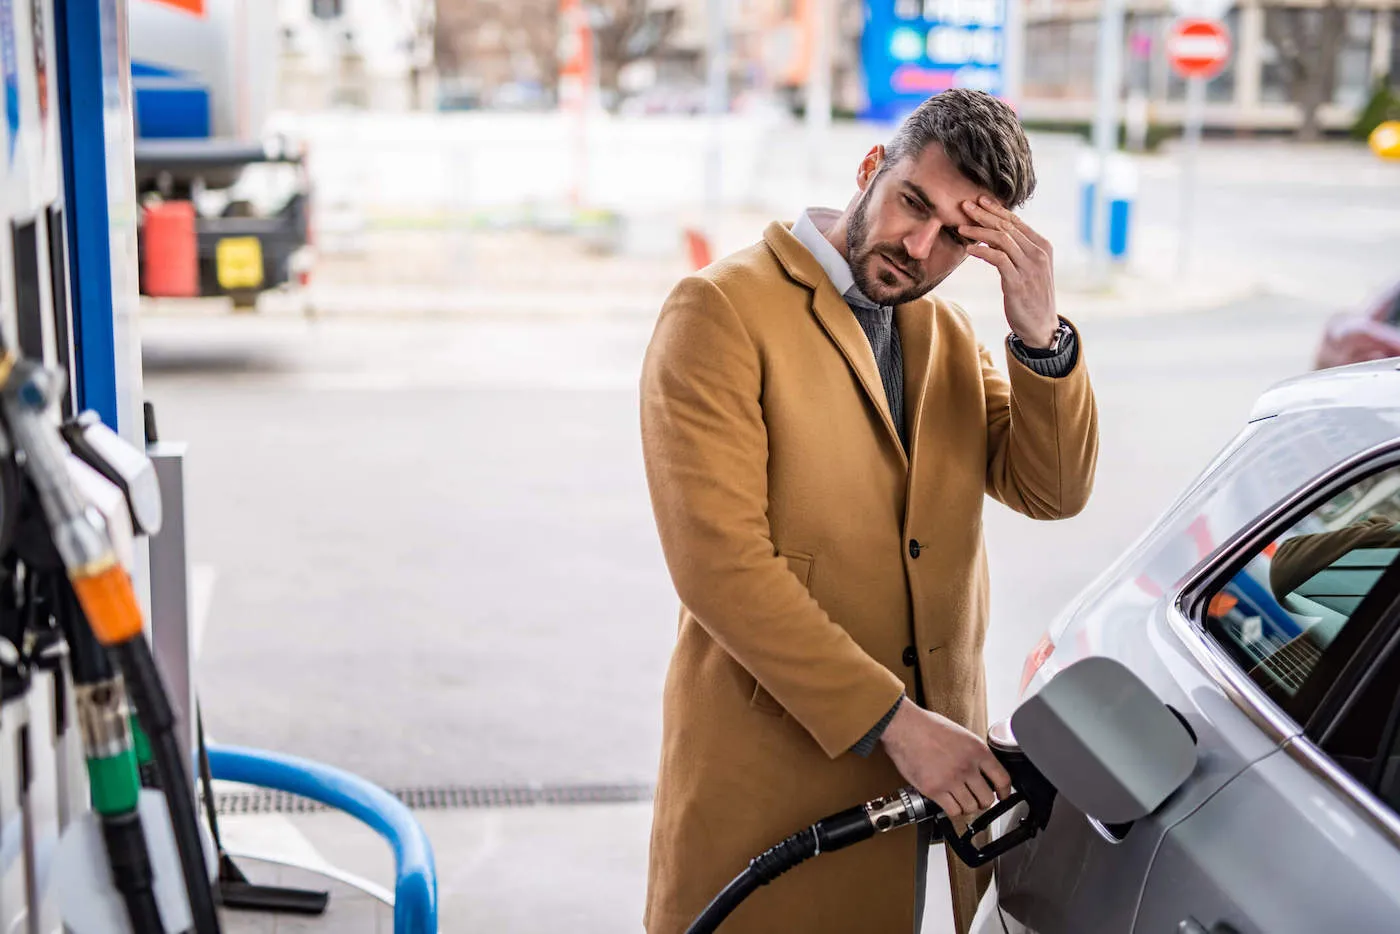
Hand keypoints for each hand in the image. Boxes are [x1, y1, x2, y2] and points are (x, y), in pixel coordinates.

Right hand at [880, 698, 1011, 818]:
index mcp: (977, 750)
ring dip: (967, 807)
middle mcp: (967, 766)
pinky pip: (952, 811)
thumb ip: (974, 753)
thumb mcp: (961, 734)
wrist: (903, 726)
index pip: (1003, 779)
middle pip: (987, 799)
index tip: (1002, 796)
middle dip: (983, 802)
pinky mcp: (933, 789)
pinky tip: (948, 802)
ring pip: (970, 808)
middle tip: (976, 799)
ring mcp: (950, 779)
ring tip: (959, 800)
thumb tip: (984, 771)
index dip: (1005, 792)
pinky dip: (952, 810)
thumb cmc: (927, 726)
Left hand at [959, 196, 1057, 347]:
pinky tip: (969, 249)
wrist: (1041, 326)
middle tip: (965, 206)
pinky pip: (998, 259)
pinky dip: (982, 251)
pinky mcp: (1018, 282)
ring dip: (979, 231)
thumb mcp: (1028, 268)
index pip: (1016, 221)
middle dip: (984, 214)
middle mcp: (1038, 253)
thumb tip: (993, 235)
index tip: (979, 200)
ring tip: (961, 228)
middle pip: (1007, 226)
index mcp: (1042, 246)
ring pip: (1002, 239)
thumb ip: (1016, 251)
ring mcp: (1029, 267)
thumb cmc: (1031, 296)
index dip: (996, 209)